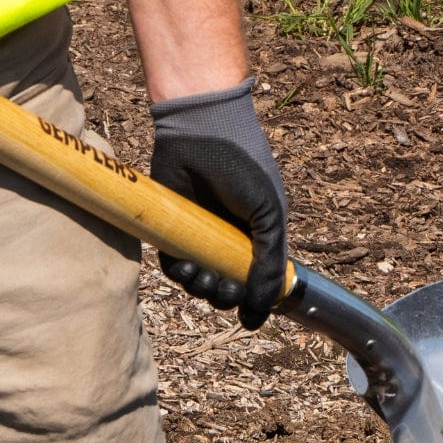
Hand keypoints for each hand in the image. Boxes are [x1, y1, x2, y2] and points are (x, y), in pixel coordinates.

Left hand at [148, 79, 286, 328]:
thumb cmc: (242, 166)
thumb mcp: (268, 215)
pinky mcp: (172, 229)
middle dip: (226, 297)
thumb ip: (270, 262)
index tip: (249, 315)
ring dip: (202, 290)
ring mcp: (201, 236)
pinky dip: (180, 275)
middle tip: (224, 290)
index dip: (255, 303)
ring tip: (203, 279)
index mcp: (259, 238)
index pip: (259, 283)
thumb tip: (263, 305)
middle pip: (228, 288)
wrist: (200, 127)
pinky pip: (174, 265)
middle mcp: (230, 241)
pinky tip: (187, 270)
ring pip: (201, 281)